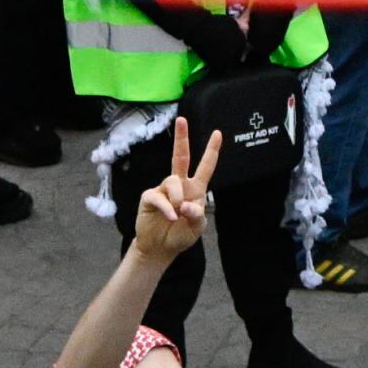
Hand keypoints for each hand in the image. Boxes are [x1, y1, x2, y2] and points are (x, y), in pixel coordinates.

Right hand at [125, 120, 224, 266]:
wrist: (160, 248)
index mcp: (195, 189)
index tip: (218, 133)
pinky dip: (167, 208)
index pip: (205, 166)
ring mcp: (163, 189)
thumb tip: (187, 205)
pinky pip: (159, 197)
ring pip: (173, 181)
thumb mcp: (196, 228)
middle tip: (182, 119)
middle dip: (181, 138)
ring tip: (177, 215)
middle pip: (180, 156)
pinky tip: (170, 217)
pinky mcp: (150, 197)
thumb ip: (196, 215)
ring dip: (178, 199)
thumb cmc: (181, 235)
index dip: (211, 150)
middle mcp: (180, 185)